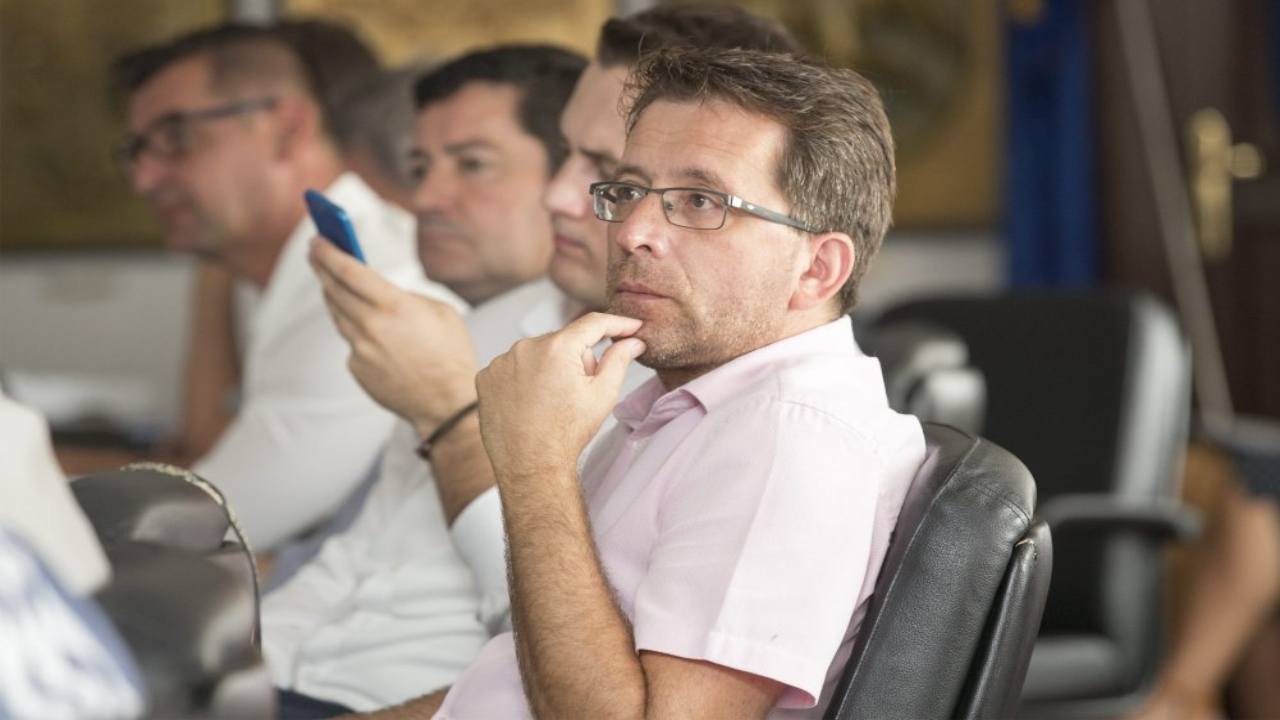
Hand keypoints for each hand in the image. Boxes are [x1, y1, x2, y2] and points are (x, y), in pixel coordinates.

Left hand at [309, 237, 477, 434]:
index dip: (329, 252)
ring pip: (338, 315)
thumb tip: (383, 295)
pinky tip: (364, 326)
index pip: (349, 271)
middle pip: (335, 290)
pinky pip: (351, 342)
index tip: (317, 240)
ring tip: (330, 283)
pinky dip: (355, 330)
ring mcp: (361, 350)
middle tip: (314, 254)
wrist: (448, 404)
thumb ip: (407, 298)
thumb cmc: (452, 353)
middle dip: (322, 268)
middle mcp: (371, 326)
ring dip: (333, 295)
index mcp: (394, 305)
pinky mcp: (357, 369)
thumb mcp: (440, 311)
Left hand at [475, 312, 644, 479]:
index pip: (593, 324)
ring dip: (548, 368)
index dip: (616, 324)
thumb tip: (632, 341)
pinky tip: (529, 404)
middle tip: (577, 392)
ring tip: (550, 403)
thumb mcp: (603, 395)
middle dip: (576, 359)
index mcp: (558, 348)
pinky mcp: (485, 377)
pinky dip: (523, 379)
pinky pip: (513, 367)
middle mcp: (525, 347)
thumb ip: (619, 360)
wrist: (530, 466)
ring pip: (537, 353)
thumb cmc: (566, 434)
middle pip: (563, 341)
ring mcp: (501, 361)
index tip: (631, 326)